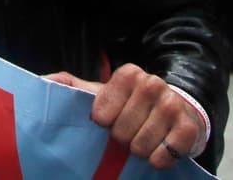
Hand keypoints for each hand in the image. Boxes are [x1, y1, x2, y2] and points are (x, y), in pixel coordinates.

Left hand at [45, 64, 204, 169]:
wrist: (176, 114)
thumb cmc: (131, 106)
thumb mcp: (102, 94)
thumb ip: (73, 87)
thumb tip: (43, 82)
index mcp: (129, 74)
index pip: (103, 107)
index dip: (103, 120)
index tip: (106, 121)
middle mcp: (153, 83)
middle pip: (122, 129)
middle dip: (121, 138)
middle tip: (126, 134)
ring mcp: (173, 105)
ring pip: (143, 143)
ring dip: (139, 150)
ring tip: (140, 143)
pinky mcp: (189, 128)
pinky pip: (167, 153)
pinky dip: (159, 159)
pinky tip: (158, 153)